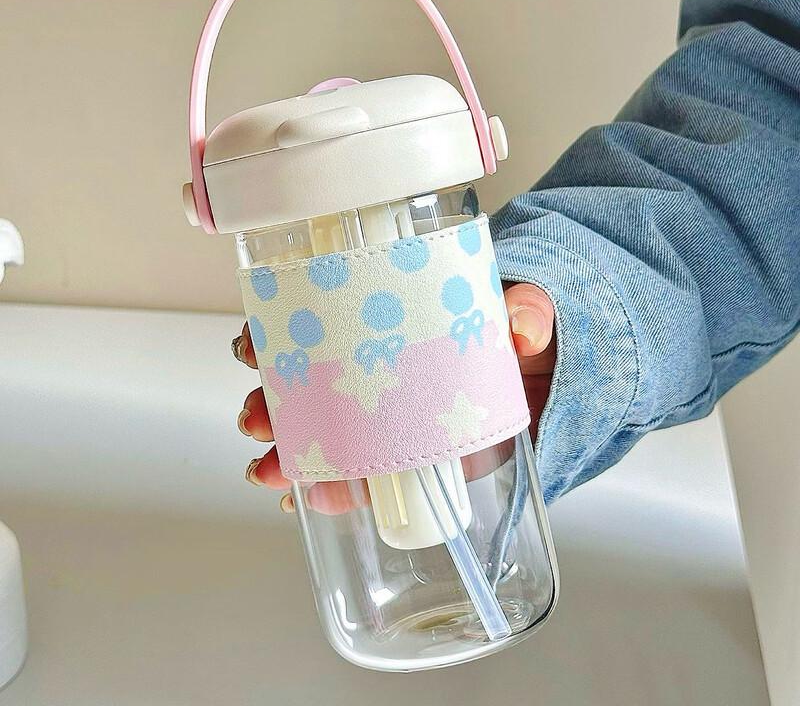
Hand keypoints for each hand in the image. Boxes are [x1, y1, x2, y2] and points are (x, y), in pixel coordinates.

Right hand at [232, 282, 554, 513]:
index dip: (274, 335)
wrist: (548, 376)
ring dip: (288, 454)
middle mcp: (372, 371)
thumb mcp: (525, 306)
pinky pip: (358, 478)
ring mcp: (386, 419)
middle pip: (301, 384)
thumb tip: (522, 329)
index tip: (254, 347)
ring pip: (319, 435)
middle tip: (259, 419)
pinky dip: (329, 491)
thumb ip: (527, 308)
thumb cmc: (518, 331)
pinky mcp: (409, 460)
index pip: (313, 323)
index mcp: (384, 325)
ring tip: (275, 472)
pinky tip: (307, 500)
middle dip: (268, 404)